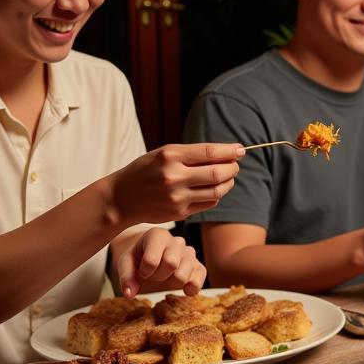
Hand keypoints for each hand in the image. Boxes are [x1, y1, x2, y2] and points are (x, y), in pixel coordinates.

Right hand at [107, 143, 243, 226]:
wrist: (122, 198)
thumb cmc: (146, 170)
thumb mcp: (164, 153)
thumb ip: (194, 153)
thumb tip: (229, 152)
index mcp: (170, 156)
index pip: (210, 152)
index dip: (230, 151)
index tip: (241, 150)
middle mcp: (173, 177)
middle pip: (217, 174)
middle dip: (232, 168)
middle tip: (235, 165)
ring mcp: (176, 197)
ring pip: (217, 191)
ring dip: (228, 183)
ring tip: (227, 176)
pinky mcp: (179, 213)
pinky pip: (209, 203)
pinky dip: (216, 195)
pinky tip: (213, 189)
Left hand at [116, 228, 204, 298]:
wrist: (151, 258)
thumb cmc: (139, 258)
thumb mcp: (127, 263)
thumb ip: (126, 277)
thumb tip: (129, 294)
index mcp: (158, 235)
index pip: (152, 260)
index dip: (144, 272)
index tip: (142, 271)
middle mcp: (177, 241)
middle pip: (170, 265)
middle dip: (158, 277)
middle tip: (153, 275)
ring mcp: (190, 253)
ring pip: (183, 276)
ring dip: (171, 283)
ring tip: (166, 277)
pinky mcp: (198, 265)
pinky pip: (200, 277)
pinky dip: (193, 287)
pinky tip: (185, 290)